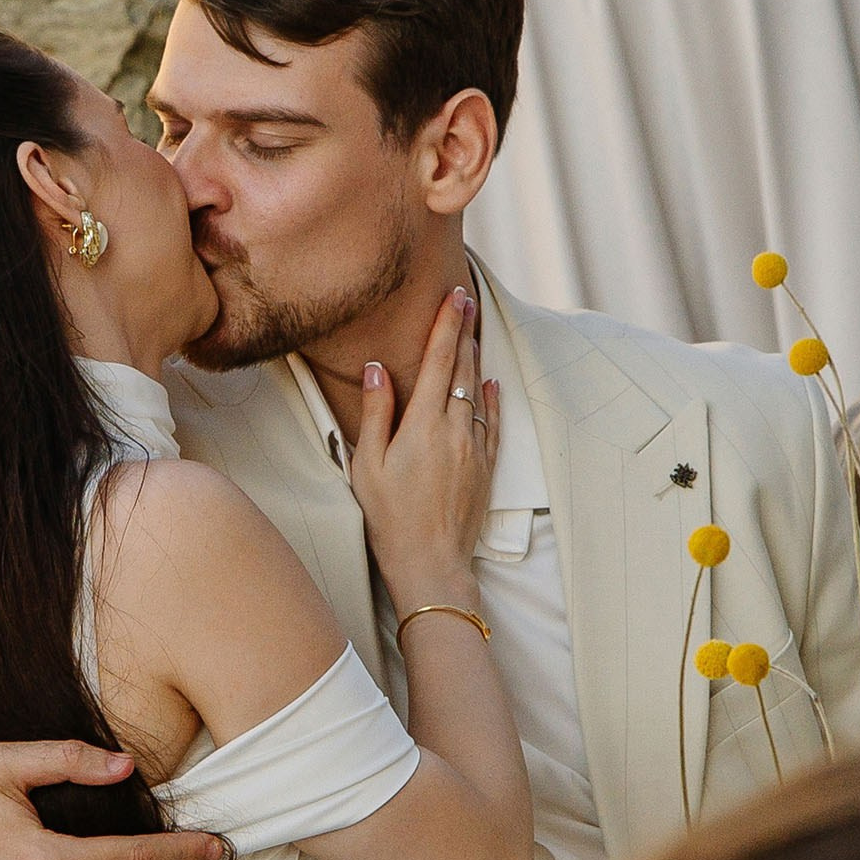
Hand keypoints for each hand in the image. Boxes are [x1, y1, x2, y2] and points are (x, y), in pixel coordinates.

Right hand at [349, 284, 501, 620]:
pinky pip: (493, 425)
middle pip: (462, 370)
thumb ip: (375, 413)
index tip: (455, 296)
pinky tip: (492, 384)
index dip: (447, 325)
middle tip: (467, 300)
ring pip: (478, 393)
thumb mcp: (367, 465)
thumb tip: (376, 369)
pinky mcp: (486, 470)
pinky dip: (492, 401)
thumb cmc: (391, 519)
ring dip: (475, 362)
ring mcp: (475, 449)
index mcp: (423, 424)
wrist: (432, 563)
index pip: (437, 361)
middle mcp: (454, 430)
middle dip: (464, 332)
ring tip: (474, 334)